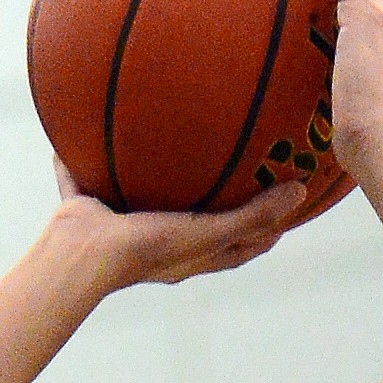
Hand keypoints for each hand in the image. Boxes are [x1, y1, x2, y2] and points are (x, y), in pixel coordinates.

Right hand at [51, 157, 306, 294]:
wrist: (84, 255)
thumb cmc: (150, 247)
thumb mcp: (210, 230)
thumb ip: (253, 214)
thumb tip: (301, 192)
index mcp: (190, 256)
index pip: (240, 246)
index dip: (266, 229)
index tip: (288, 205)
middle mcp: (160, 244)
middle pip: (198, 223)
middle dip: (218, 201)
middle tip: (239, 168)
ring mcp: (122, 228)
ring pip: (140, 199)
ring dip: (151, 179)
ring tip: (164, 143)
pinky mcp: (88, 210)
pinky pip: (84, 179)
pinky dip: (80, 161)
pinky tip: (81, 127)